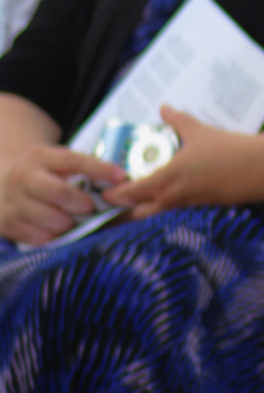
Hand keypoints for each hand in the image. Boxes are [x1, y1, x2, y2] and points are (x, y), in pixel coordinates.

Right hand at [0, 144, 127, 246]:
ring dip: (68, 223)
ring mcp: (11, 201)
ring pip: (47, 218)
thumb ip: (83, 170)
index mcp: (40, 156)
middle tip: (91, 208)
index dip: (100, 170)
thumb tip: (123, 183)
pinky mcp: (5, 223)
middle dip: (81, 203)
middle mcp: (23, 177)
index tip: (121, 178)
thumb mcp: (56, 162)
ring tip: (74, 221)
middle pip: (59, 192)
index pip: (74, 161)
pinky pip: (35, 236)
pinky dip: (52, 236)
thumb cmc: (41, 174)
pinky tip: (57, 231)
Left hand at [102, 107, 262, 217]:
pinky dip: (159, 208)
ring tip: (127, 206)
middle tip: (105, 207)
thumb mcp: (199, 132)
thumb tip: (163, 108)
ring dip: (137, 212)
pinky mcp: (199, 208)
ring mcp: (185, 206)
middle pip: (133, 215)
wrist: (260, 170)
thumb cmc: (228, 151)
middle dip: (117, 213)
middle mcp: (170, 198)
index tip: (100, 191)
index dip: (110, 194)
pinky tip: (161, 198)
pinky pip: (170, 212)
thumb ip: (177, 121)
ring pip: (151, 216)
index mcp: (164, 180)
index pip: (126, 194)